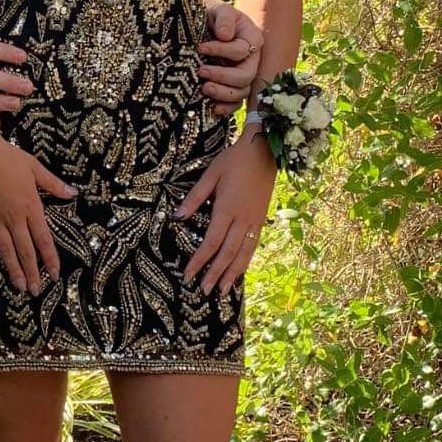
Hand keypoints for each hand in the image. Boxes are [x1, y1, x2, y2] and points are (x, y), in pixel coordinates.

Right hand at [0, 131, 77, 293]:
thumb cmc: (7, 157)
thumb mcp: (35, 168)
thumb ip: (54, 184)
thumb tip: (73, 193)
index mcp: (31, 206)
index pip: (43, 239)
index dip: (50, 259)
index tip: (55, 275)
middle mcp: (13, 217)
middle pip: (25, 250)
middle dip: (32, 272)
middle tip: (36, 290)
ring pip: (5, 249)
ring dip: (12, 269)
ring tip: (18, 286)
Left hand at [176, 128, 275, 294]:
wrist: (264, 151)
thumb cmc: (234, 160)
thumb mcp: (210, 174)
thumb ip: (194, 198)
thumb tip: (177, 217)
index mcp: (227, 208)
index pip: (211, 242)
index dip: (200, 260)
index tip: (189, 275)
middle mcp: (242, 219)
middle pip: (227, 253)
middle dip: (215, 273)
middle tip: (204, 291)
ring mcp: (254, 220)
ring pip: (243, 253)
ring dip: (232, 274)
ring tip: (223, 291)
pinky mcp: (261, 219)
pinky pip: (253, 246)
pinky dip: (245, 261)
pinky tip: (239, 271)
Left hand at [198, 0, 263, 115]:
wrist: (201, 23)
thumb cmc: (211, 14)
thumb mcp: (218, 9)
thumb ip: (224, 17)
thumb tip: (225, 35)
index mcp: (252, 39)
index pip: (242, 50)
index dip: (222, 50)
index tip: (201, 47)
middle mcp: (251, 60)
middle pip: (245, 75)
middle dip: (223, 76)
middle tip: (201, 71)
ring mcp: (242, 75)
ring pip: (241, 92)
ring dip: (223, 93)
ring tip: (203, 88)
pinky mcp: (231, 87)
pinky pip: (235, 104)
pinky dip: (226, 108)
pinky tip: (213, 108)